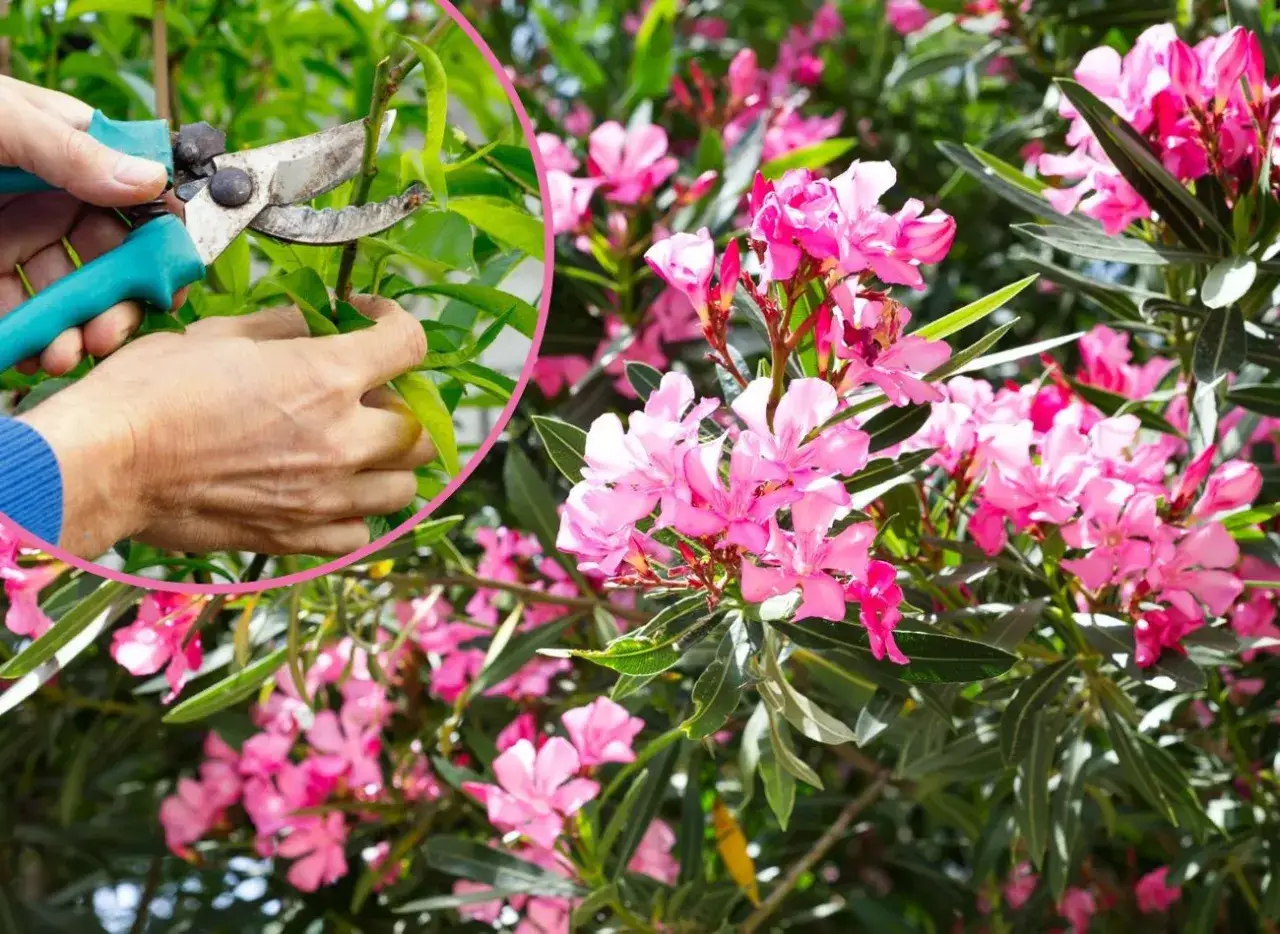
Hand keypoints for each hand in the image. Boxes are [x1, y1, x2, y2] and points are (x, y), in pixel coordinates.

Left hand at [0, 76, 170, 374]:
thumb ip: (70, 152)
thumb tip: (150, 182)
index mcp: (60, 152)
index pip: (129, 197)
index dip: (153, 239)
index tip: (165, 278)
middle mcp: (42, 198)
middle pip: (104, 256)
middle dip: (116, 298)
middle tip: (112, 332)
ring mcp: (8, 240)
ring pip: (63, 293)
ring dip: (76, 328)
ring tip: (68, 352)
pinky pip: (16, 316)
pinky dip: (31, 340)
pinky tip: (34, 354)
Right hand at [17, 296, 434, 557]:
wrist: (106, 461)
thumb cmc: (151, 391)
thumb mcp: (222, 333)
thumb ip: (285, 329)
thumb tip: (314, 327)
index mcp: (328, 377)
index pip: (410, 343)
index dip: (397, 322)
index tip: (373, 320)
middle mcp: (341, 439)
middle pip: (420, 430)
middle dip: (401, 406)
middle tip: (366, 397)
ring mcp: (324, 496)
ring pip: (402, 488)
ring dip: (388, 465)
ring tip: (354, 450)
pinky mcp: (296, 537)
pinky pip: (359, 535)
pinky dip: (356, 516)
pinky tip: (330, 496)